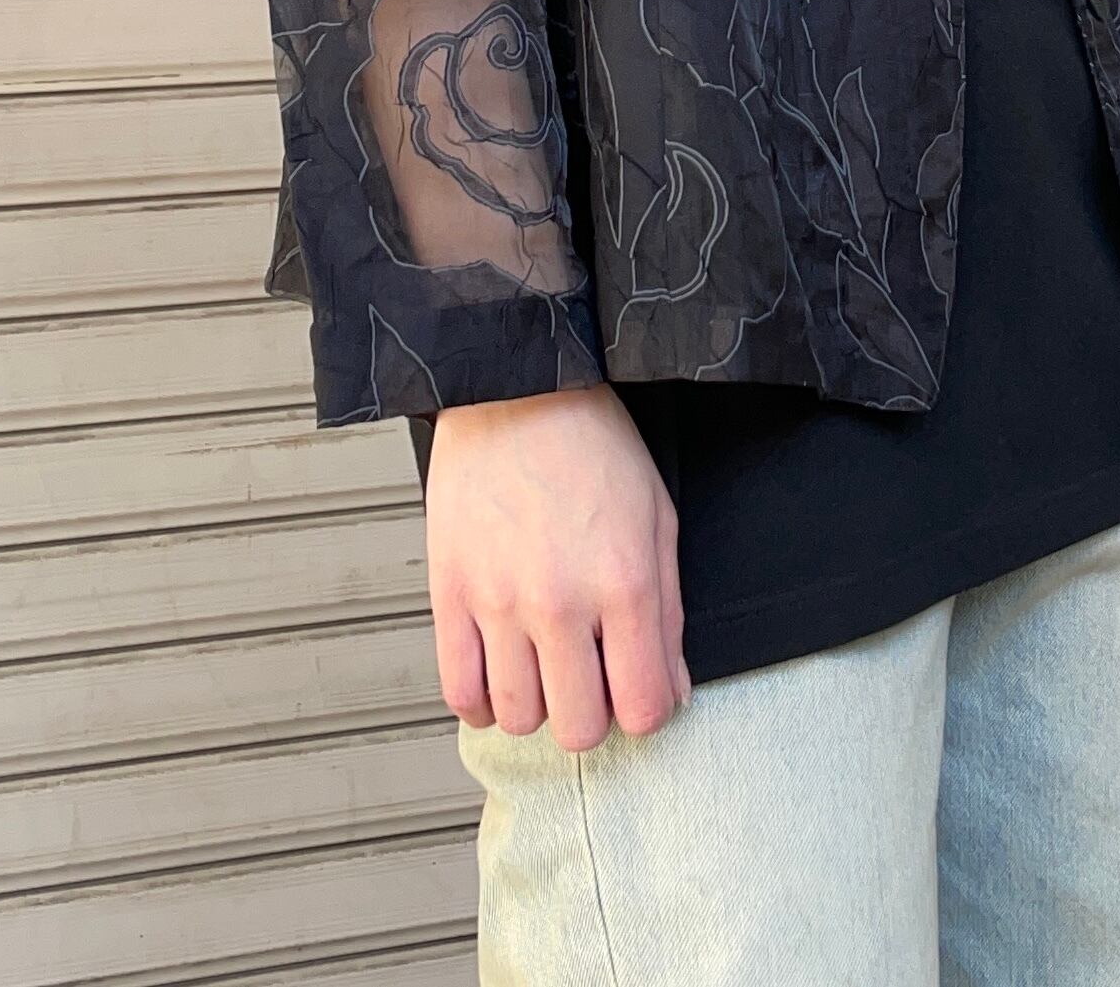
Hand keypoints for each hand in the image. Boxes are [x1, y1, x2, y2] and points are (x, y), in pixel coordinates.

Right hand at [426, 383, 689, 750]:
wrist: (518, 390)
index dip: (647, 712)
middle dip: (592, 716)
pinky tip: (500, 670)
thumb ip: (667, 613)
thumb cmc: (593, 446)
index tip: (638, 691)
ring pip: (517, 719)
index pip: (643, 709)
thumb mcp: (657, 519)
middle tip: (590, 679)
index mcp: (624, 583)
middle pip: (578, 729)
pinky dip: (482, 700)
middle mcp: (560, 602)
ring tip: (543, 666)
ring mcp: (498, 602)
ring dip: (536, 705)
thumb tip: (670, 692)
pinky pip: (460, 693)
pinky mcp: (449, 594)